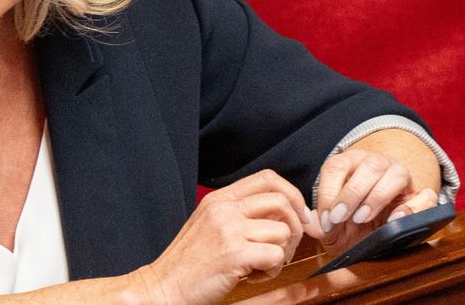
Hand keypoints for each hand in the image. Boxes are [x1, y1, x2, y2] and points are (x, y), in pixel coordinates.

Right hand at [134, 170, 307, 304]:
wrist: (165, 285)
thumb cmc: (190, 261)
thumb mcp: (210, 225)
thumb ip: (239, 214)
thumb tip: (281, 213)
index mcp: (219, 199)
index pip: (267, 178)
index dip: (292, 194)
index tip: (299, 215)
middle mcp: (224, 209)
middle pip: (281, 200)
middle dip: (296, 225)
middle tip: (287, 246)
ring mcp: (229, 230)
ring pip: (282, 231)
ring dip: (281, 253)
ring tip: (261, 265)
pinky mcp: (235, 254)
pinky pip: (275, 256)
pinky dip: (271, 270)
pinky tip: (254, 275)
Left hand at [306, 147, 438, 253]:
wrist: (374, 234)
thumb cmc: (348, 225)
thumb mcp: (331, 227)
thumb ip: (319, 224)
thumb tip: (310, 220)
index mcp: (348, 163)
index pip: (336, 166)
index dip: (329, 192)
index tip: (327, 217)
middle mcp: (375, 163)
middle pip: (368, 166)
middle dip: (351, 194)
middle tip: (340, 218)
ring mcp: (400, 176)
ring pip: (396, 173)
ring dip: (377, 196)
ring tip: (362, 217)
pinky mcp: (420, 195)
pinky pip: (425, 195)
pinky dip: (413, 207)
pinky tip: (395, 220)